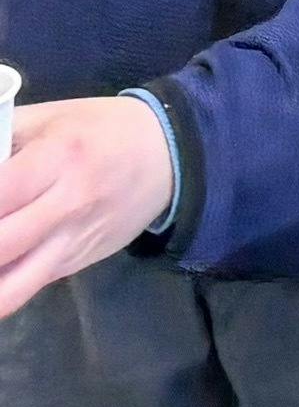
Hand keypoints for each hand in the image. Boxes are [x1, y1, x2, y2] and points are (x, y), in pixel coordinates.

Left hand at [0, 92, 178, 312]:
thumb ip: (0, 136)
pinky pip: (26, 288)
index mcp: (58, 159)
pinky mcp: (76, 265)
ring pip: (10, 289)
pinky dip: (0, 288)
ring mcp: (72, 243)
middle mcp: (66, 206)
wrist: (174, 156)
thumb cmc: (104, 129)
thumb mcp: (52, 117)